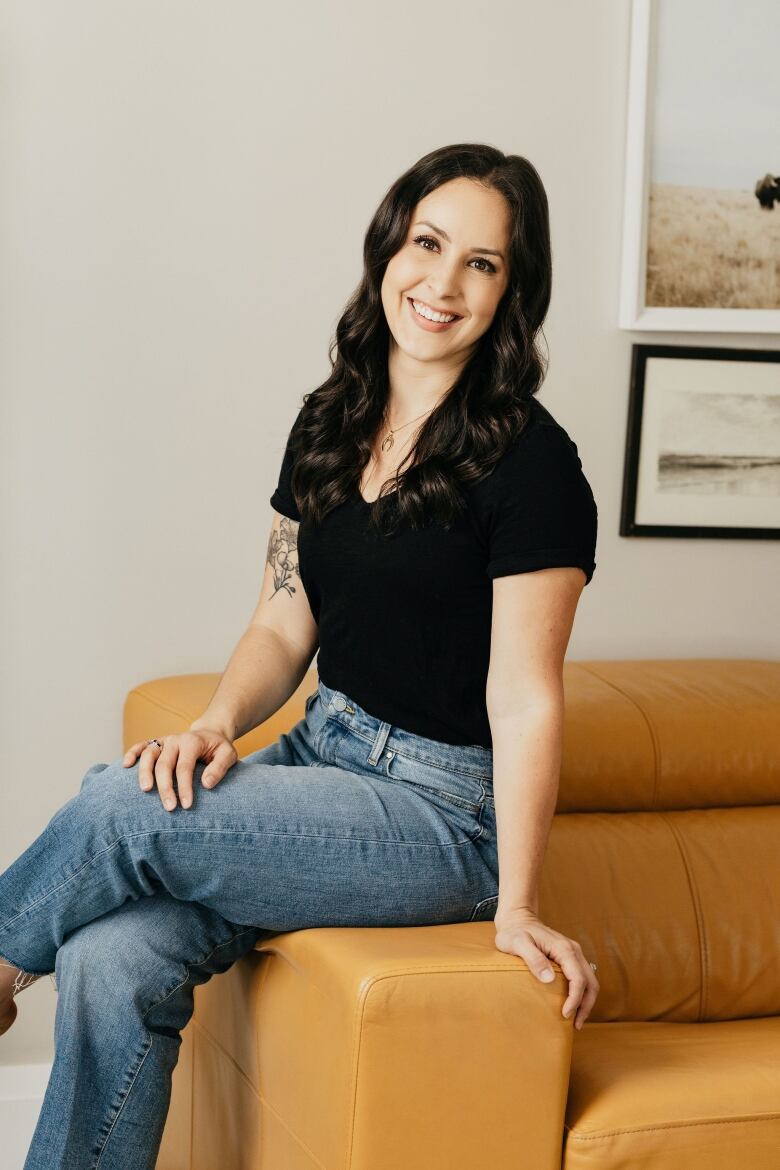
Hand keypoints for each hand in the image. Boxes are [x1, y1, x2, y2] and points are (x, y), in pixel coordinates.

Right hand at [122, 729, 237, 811]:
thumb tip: (206, 784)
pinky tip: (126, 766)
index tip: (186, 805)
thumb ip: (219, 768)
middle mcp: (175, 740)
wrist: (210, 733)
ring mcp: (164, 741)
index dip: (184, 786)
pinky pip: (140, 746)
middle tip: (169, 808)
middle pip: (164, 764)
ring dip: (144, 772)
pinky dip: (131, 753)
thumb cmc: (219, 748)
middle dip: (165, 787)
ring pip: (149, 754)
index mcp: (192, 742)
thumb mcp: (228, 755)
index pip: (185, 766)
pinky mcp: (157, 743)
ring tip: (145, 790)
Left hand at [493, 908, 598, 1029]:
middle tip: (575, 1025)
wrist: (517, 918)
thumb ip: (533, 958)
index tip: (565, 1014)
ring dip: (585, 1001)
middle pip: (590, 982)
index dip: (575, 999)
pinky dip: (581, 994)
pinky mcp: (568, 958)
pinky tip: (572, 1005)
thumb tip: (549, 979)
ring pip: (589, 981)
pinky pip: (582, 977)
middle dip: (585, 1005)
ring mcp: (573, 953)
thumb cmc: (514, 932)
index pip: (578, 978)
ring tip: (575, 1021)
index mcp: (564, 949)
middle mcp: (573, 950)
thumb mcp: (518, 943)